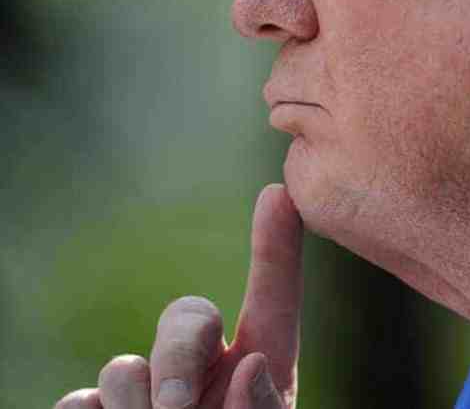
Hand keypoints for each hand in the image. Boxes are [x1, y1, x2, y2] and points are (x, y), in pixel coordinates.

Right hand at [55, 183, 303, 408]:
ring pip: (124, 369)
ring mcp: (144, 390)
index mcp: (256, 365)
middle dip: (176, 353)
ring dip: (134, 403)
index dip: (277, 249)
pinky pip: (77, 403)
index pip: (272, 301)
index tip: (279, 195)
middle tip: (176, 404)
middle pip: (187, 317)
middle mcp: (202, 368)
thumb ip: (263, 407)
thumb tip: (251, 364)